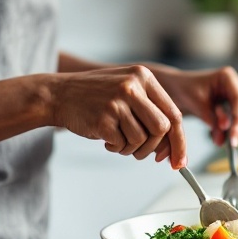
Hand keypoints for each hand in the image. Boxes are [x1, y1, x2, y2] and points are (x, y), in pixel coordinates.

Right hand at [49, 65, 186, 167]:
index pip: (173, 113)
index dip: (179, 141)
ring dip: (131, 148)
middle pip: (162, 128)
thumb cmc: (96, 97)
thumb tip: (172, 149)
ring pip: (142, 140)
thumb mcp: (127, 91)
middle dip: (154, 147)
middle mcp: (133, 86)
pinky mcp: (103, 118)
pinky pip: (122, 145)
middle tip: (139, 152)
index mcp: (144, 77)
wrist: (58, 94)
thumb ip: (150, 112)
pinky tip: (105, 138)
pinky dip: (116, 147)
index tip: (179, 161)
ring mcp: (117, 101)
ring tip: (117, 139)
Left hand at [147, 65, 237, 159]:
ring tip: (230, 144)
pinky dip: (235, 129)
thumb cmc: (186, 91)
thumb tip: (223, 141)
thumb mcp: (197, 104)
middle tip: (234, 144)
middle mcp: (237, 84)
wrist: (181, 90)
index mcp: (227, 76)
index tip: (233, 137)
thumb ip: (211, 120)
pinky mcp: (237, 105)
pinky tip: (222, 138)